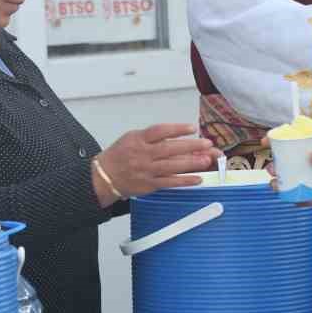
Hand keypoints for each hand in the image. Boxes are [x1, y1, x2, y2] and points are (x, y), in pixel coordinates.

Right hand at [95, 123, 219, 203]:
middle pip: (169, 149)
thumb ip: (153, 136)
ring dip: (191, 163)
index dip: (177, 129)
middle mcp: (143, 154)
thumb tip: (178, 136)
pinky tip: (197, 178)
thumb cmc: (119, 156)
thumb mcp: (132, 138)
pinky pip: (169, 182)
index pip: (160, 131)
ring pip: (172, 166)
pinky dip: (184, 181)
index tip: (192, 128)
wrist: (104, 176)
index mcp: (138, 139)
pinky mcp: (149, 184)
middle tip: (207, 144)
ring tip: (207, 160)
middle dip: (190, 146)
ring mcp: (146, 170)